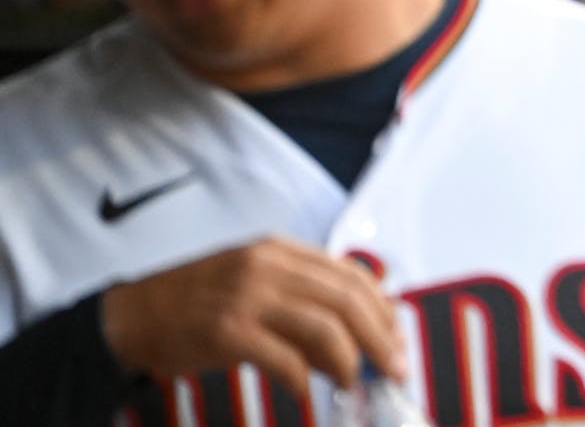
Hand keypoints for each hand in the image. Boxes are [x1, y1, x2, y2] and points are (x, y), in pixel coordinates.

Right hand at [100, 237, 405, 397]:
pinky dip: (304, 380)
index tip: (397, 336)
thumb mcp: (254, 282)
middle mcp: (268, 266)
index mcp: (280, 250)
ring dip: (351, 362)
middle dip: (380, 338)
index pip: (351, 274)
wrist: (128, 315)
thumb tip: (358, 335)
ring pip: (325, 328)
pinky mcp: (227, 331)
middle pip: (347, 300)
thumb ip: (302, 299)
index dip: (382, 308)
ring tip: (356, 384)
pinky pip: (285, 359)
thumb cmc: (196, 302)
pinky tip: (307, 391)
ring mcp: (248, 297)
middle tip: (395, 368)